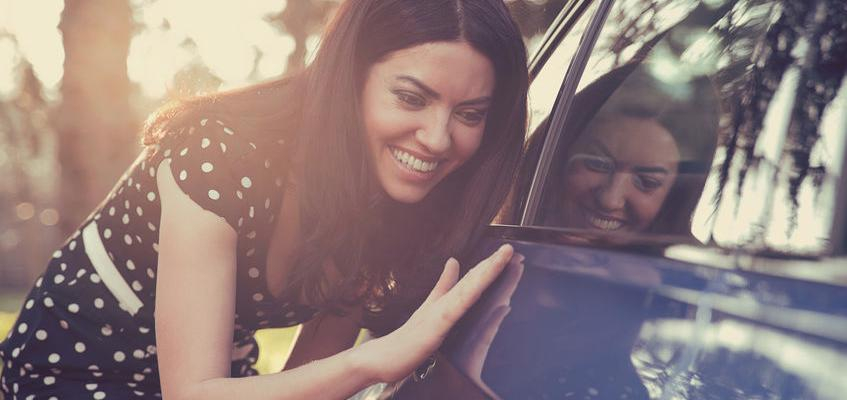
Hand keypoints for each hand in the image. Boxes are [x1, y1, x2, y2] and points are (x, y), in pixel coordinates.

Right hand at [355, 244, 515, 382]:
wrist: (382, 357)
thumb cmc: (407, 337)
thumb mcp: (430, 307)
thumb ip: (443, 285)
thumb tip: (454, 262)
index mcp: (448, 300)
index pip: (473, 279)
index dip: (491, 265)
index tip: (508, 252)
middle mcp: (445, 302)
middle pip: (474, 280)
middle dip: (494, 263)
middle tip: (511, 248)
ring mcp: (440, 313)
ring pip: (468, 288)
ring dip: (487, 271)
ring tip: (502, 257)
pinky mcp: (435, 326)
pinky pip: (455, 308)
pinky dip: (467, 293)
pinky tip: (479, 283)